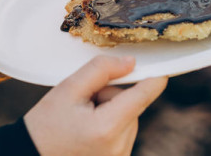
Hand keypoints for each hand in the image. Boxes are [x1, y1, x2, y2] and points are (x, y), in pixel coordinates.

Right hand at [24, 56, 167, 155]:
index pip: (142, 96)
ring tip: (82, 119)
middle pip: (131, 105)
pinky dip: (110, 126)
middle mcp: (119, 147)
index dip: (154, 78)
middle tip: (84, 102)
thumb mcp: (68, 88)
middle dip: (113, 96)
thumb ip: (101, 70)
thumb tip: (130, 62)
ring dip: (111, 112)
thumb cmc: (45, 124)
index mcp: (107, 128)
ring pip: (128, 119)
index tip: (164, 67)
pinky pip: (123, 134)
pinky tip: (87, 131)